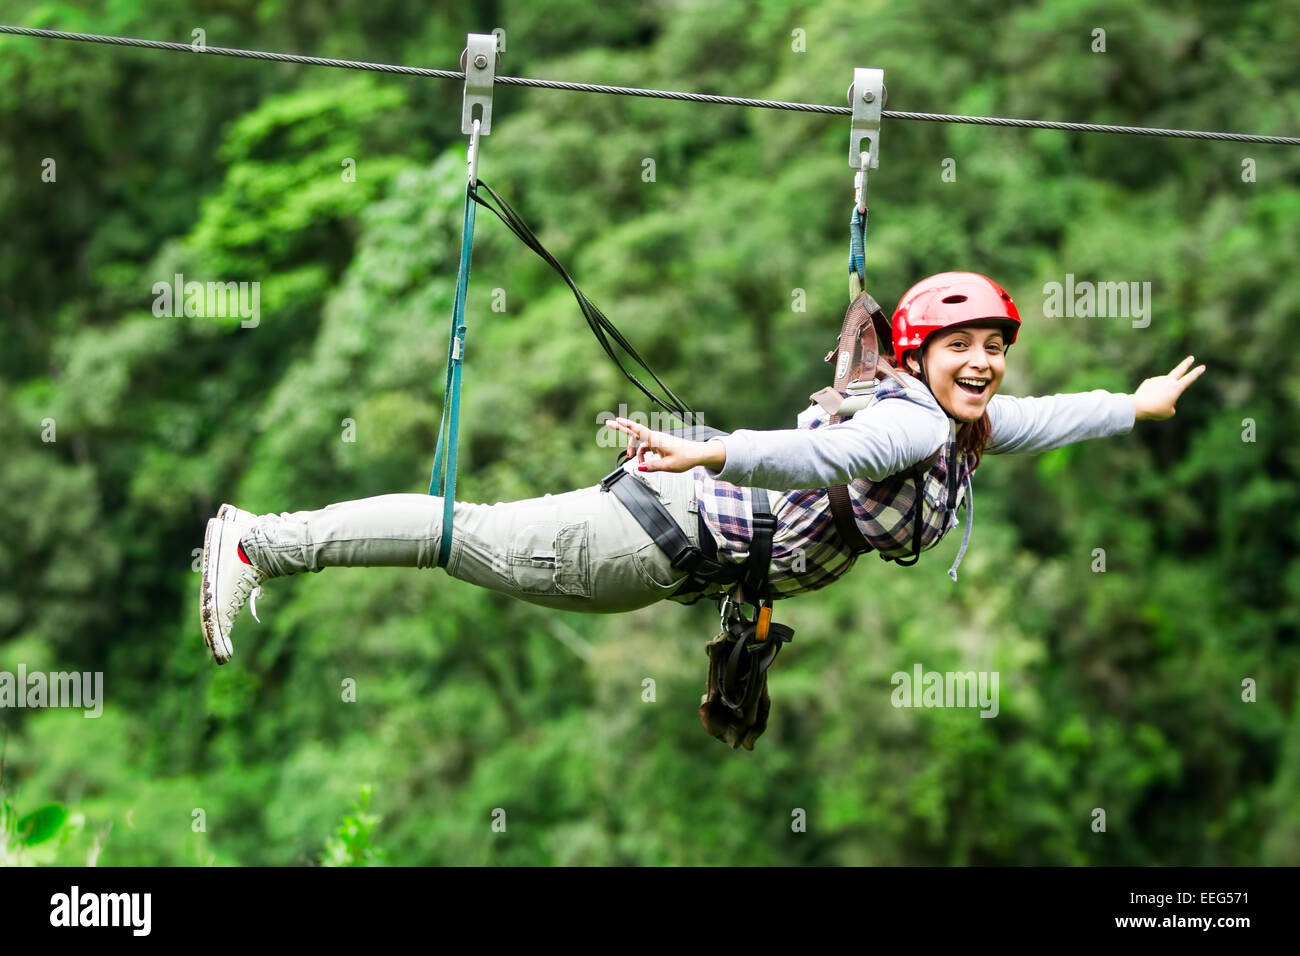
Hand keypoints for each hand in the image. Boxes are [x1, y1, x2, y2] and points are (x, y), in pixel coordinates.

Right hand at [603, 417, 723, 472]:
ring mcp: (657, 440)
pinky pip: (646, 447)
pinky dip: (642, 453)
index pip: (638, 430)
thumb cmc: (685, 457)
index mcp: (656, 440)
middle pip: (635, 432)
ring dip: (634, 450)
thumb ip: (652, 466)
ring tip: (631, 459)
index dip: (626, 425)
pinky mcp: (659, 444)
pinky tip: (643, 461)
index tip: (616, 420)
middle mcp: (655, 438)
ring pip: (640, 442)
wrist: (697, 454)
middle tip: (608, 423)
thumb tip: (639, 467)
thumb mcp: (668, 466)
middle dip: (621, 428)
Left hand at [1132, 355, 1205, 420]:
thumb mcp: (1168, 412)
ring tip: (1155, 401)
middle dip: (1186, 363)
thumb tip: (1166, 398)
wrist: (1139, 406)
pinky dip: (1153, 393)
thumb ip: (1171, 405)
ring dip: (1162, 393)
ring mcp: (1158, 380)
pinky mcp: (1149, 381)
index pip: (1189, 379)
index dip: (1197, 373)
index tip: (1202, 366)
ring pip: (1164, 386)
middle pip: (1179, 370)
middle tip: (1191, 358)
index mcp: (1176, 388)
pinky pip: (1154, 387)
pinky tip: (1148, 398)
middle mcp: (1168, 381)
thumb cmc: (1156, 411)